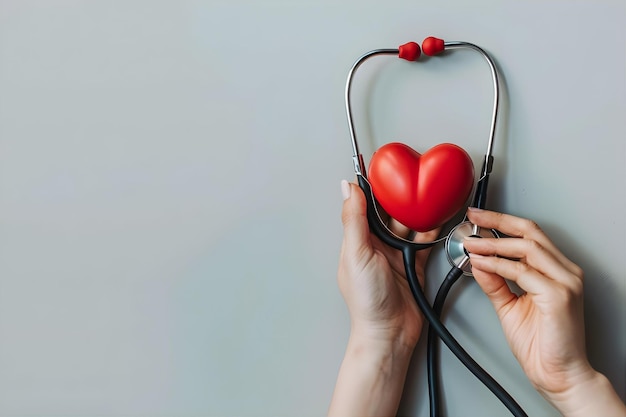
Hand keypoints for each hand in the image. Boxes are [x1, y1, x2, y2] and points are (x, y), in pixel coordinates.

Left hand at [337, 180, 438, 348]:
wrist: (389, 333)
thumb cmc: (367, 301)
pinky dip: (431, 230)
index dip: (372, 188)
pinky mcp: (413, 265)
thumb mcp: (357, 254)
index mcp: (357, 240)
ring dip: (417, 212)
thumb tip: (347, 188)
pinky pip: (424, 242)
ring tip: (428, 196)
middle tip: (413, 180)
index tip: (384, 170)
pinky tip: (437, 219)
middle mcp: (375, 245)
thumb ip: (354, 220)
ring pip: (408, 225)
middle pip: (389, 213)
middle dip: (400, 197)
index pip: (364, 206)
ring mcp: (395, 255)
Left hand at [464, 208, 625, 416]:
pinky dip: (499, 265)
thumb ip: (495, 283)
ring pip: (528, 247)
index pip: (529, 235)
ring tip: (472, 243)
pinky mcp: (559, 296)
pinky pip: (523, 272)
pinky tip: (482, 264)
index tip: (478, 219)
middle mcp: (565, 272)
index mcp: (557, 271)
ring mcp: (565, 282)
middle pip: (531, 232)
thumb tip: (479, 262)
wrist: (558, 375)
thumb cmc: (541, 345)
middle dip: (498, 220)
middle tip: (473, 218)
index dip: (502, 222)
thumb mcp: (509, 306)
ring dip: (494, 243)